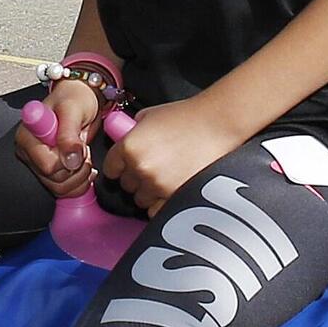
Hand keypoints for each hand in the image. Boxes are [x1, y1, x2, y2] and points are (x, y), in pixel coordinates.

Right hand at [12, 80, 101, 197]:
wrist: (81, 100)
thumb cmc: (74, 99)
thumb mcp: (72, 110)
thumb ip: (69, 134)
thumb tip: (69, 160)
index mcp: (27, 136)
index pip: (47, 165)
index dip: (67, 159)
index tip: (78, 144)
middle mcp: (28, 152)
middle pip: (54, 179)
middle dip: (76, 166)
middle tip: (82, 147)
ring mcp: (38, 164)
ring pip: (60, 188)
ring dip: (80, 174)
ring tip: (83, 154)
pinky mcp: (49, 173)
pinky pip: (64, 190)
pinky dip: (79, 181)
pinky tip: (83, 165)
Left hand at [101, 94, 234, 209]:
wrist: (217, 124)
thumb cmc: (186, 116)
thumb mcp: (150, 115)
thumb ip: (132, 131)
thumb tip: (124, 139)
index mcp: (129, 147)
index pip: (110, 168)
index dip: (118, 167)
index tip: (125, 167)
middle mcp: (140, 168)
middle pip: (126, 186)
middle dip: (136, 178)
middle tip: (152, 167)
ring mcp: (158, 185)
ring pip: (141, 199)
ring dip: (149, 192)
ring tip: (165, 177)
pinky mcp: (175, 196)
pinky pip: (157, 210)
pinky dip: (161, 203)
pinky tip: (170, 189)